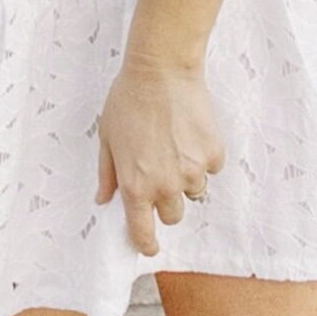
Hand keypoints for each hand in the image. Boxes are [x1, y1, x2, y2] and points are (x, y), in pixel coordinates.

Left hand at [95, 52, 224, 256]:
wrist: (162, 69)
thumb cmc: (129, 99)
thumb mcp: (107, 138)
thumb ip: (107, 174)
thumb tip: (103, 199)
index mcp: (136, 186)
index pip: (142, 232)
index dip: (146, 243)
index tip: (149, 245)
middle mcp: (165, 185)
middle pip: (173, 215)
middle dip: (166, 202)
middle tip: (161, 174)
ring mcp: (192, 171)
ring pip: (194, 192)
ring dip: (186, 178)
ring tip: (175, 145)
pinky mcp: (213, 154)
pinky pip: (211, 169)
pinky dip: (203, 158)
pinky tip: (190, 133)